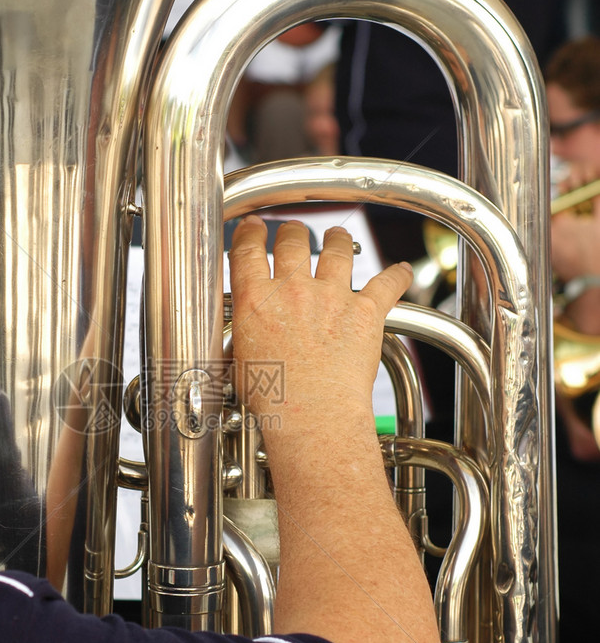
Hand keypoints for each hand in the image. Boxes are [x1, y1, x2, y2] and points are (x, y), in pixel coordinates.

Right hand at [228, 218, 411, 431]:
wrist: (311, 415)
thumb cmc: (275, 399)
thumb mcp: (240, 361)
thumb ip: (245, 334)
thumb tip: (245, 336)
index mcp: (256, 301)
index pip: (248, 251)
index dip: (250, 233)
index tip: (254, 227)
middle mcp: (293, 290)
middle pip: (293, 242)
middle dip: (293, 232)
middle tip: (294, 232)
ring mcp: (331, 297)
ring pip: (337, 250)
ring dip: (338, 239)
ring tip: (338, 236)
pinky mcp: (365, 311)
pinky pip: (386, 283)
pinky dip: (397, 275)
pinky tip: (402, 269)